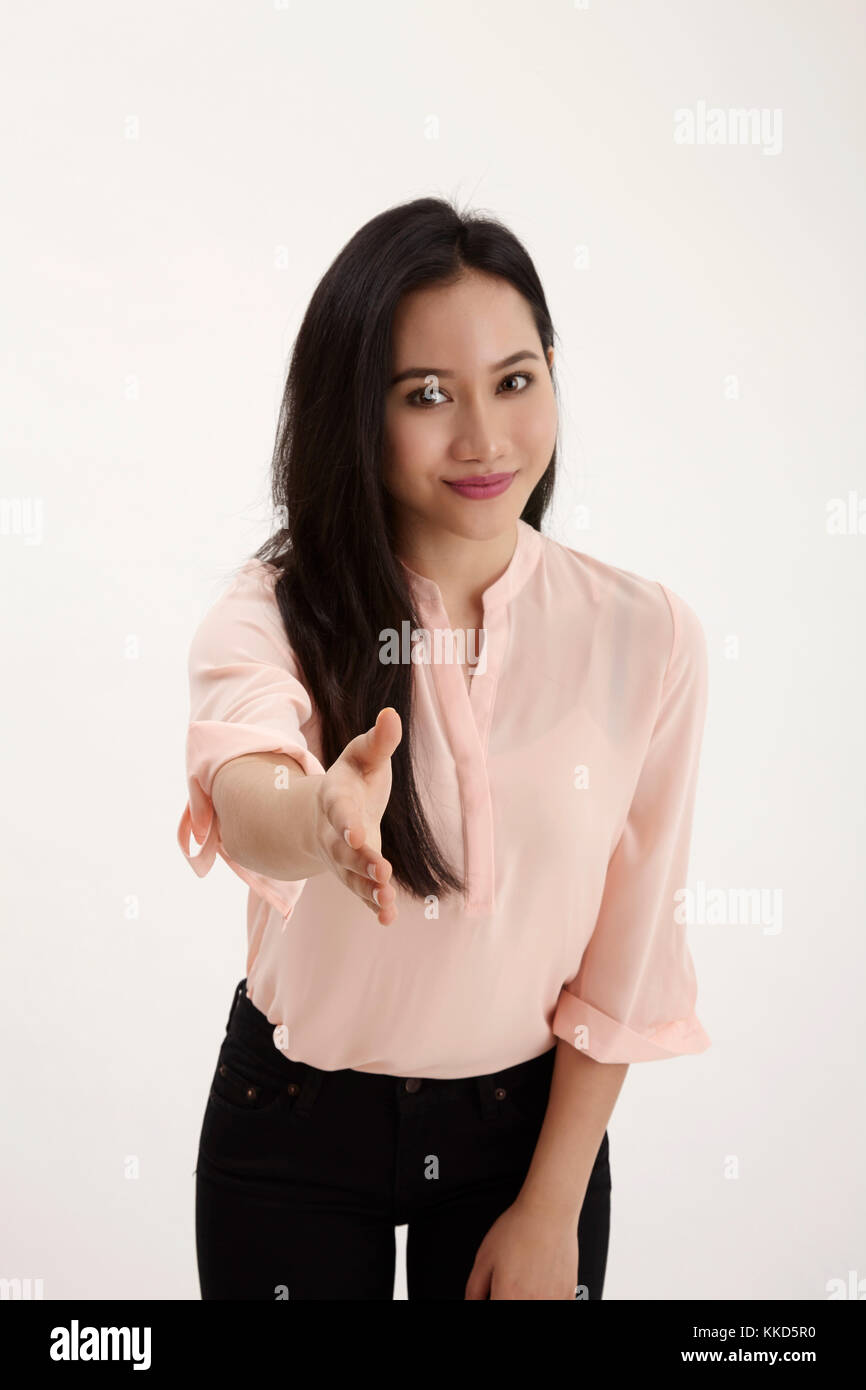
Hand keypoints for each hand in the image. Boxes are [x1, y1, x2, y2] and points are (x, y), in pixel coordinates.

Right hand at [313, 707, 401, 924]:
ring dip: (370, 890)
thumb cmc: (353, 781)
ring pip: (353, 877)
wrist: (327, 815)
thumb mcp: (363, 756)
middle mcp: (335, 832)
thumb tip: (392, 714)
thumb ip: (378, 740)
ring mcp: (343, 858)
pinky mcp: (355, 875)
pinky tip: (388, 917)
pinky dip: (374, 905)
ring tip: (387, 902)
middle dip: (362, 862)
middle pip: (345, 850)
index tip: (356, 835)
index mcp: (336, 798)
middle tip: (381, 872)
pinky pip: (362, 893)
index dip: (346, 823)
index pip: (340, 811)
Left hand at [464, 1199, 578, 1299]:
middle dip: (506, 1297)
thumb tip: (472, 1304)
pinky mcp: (567, 1295)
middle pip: (514, 1307)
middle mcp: (532, 1302)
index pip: (496, 1312)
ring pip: (534, 1306)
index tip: (494, 1295)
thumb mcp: (484, 1258)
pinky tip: (538, 1284)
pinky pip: (553, 1304)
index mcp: (508, 1297)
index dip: (493, 1300)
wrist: (548, 1213)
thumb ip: (474, 1290)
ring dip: (525, 1297)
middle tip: (506, 1285)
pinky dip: (544, 1297)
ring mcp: (552, 1300)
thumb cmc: (518, 1230)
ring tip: (523, 1282)